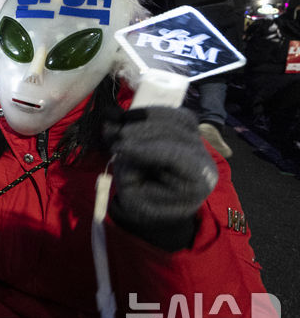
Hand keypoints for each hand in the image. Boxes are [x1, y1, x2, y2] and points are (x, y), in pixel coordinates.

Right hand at [106, 107, 217, 227]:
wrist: (155, 206)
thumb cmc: (144, 204)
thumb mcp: (133, 196)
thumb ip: (130, 169)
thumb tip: (116, 135)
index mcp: (197, 182)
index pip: (176, 157)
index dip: (146, 149)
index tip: (118, 147)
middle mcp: (204, 158)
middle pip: (177, 134)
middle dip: (141, 131)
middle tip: (112, 134)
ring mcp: (199, 143)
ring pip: (178, 120)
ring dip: (145, 118)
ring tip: (119, 123)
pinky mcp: (189, 132)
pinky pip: (175, 114)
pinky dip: (152, 112)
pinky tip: (131, 116)